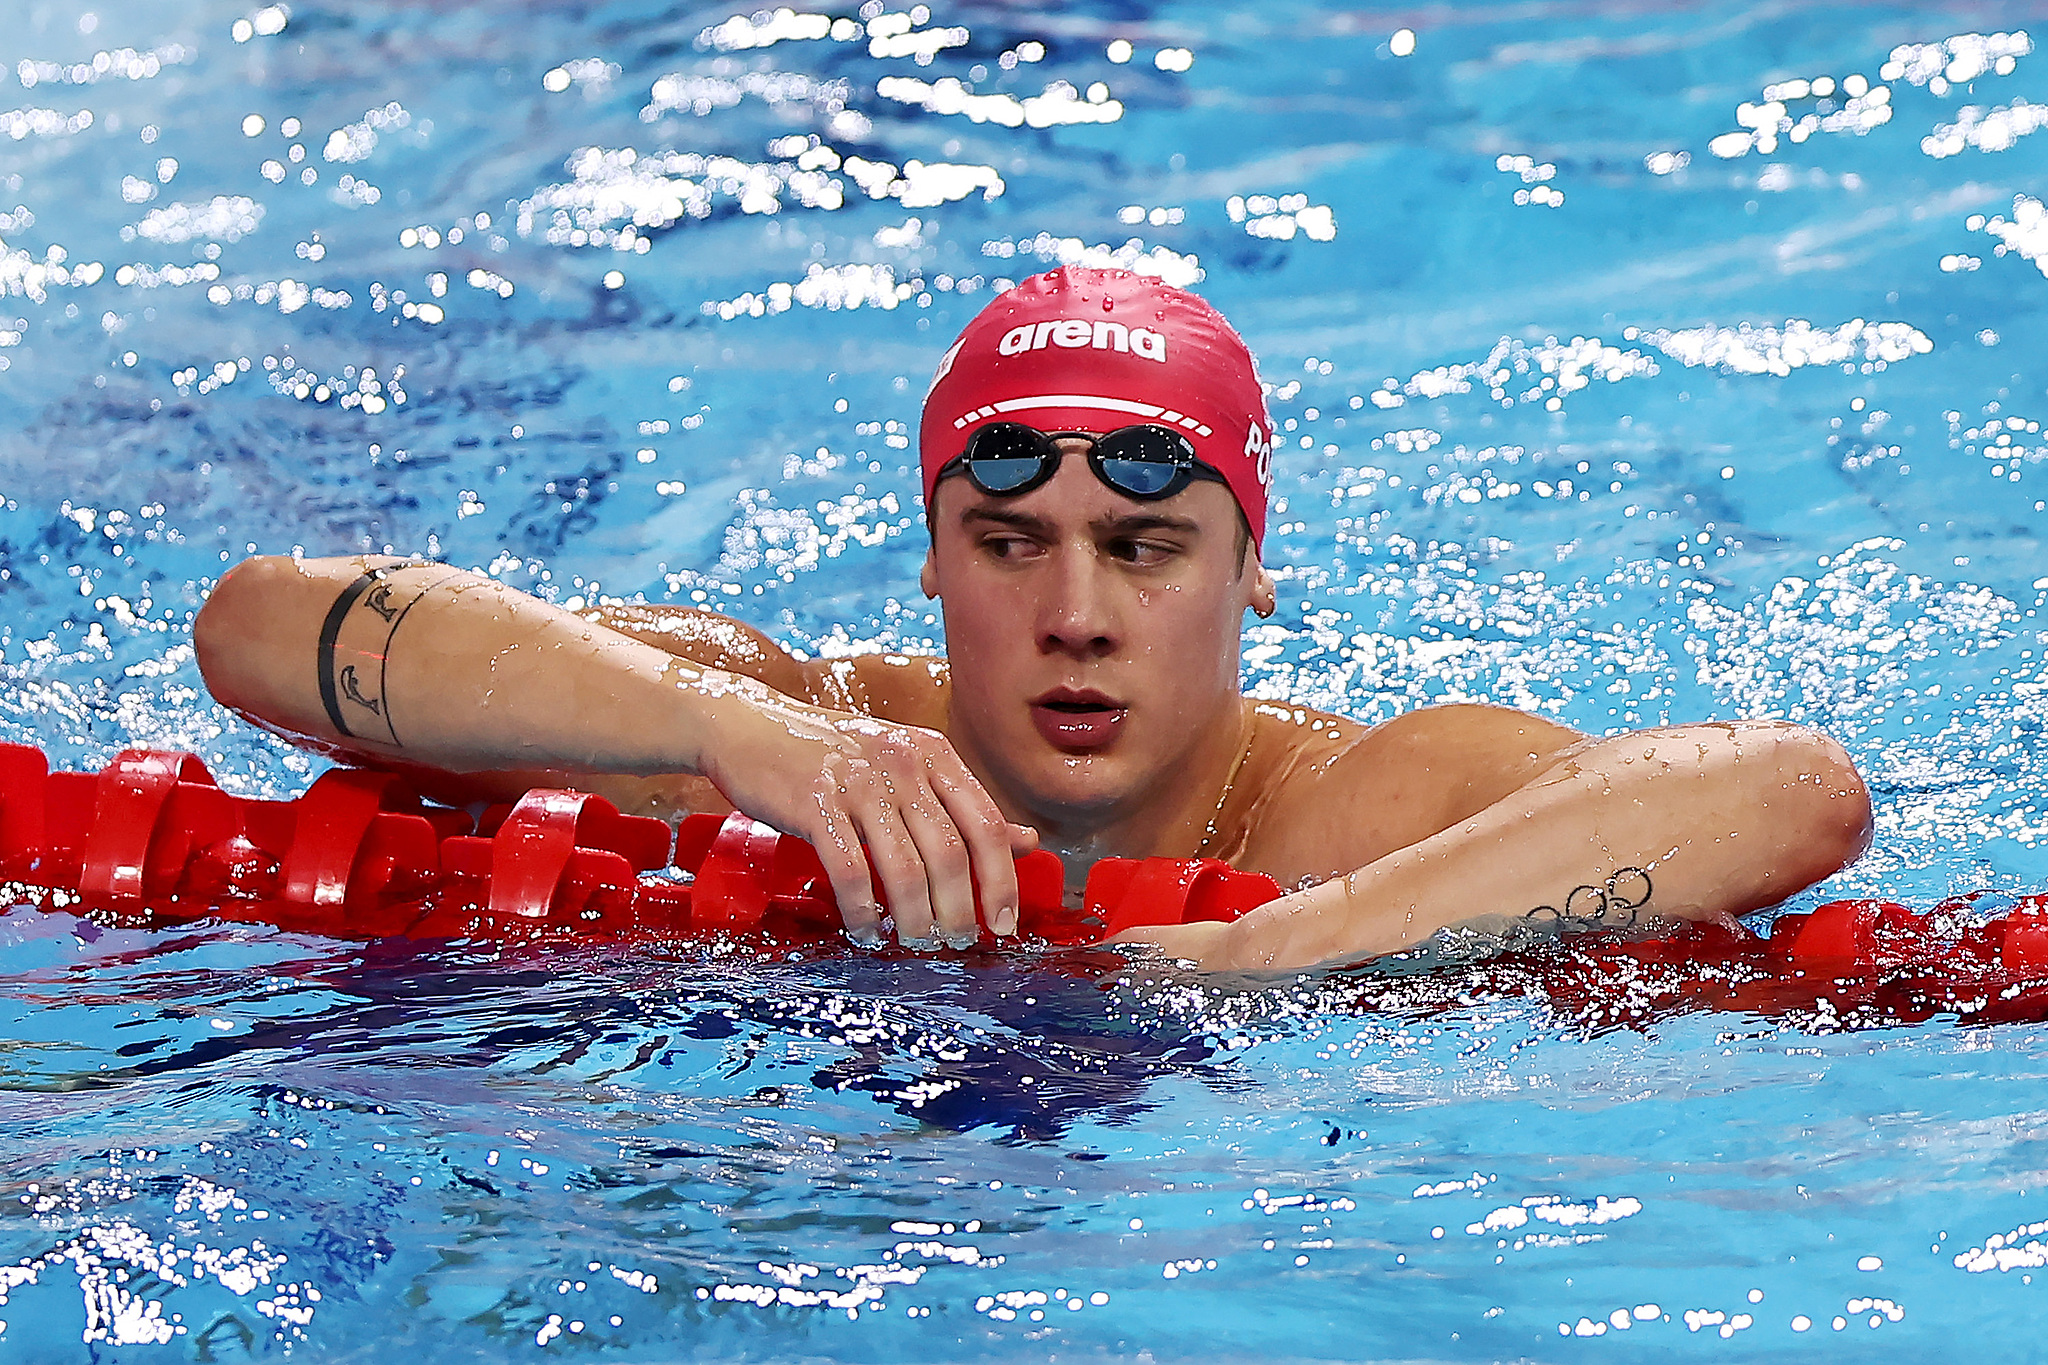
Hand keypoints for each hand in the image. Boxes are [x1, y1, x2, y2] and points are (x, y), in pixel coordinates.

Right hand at [695, 678, 1035, 946]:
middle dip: (959, 911)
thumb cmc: (831, 755)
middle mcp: (902, 762)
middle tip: (955, 943)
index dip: (1001, 880)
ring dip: (915, 919)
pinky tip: (865, 930)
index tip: (1002, 924)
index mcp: (933, 753)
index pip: (985, 823)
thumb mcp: (904, 766)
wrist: (748, 726)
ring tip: (915, 943)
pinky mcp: (814, 802)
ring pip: (905, 869)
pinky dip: (862, 912)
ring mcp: (857, 781)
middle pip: (950, 853)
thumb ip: (961, 804)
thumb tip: (1026, 841)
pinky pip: (851, 872)